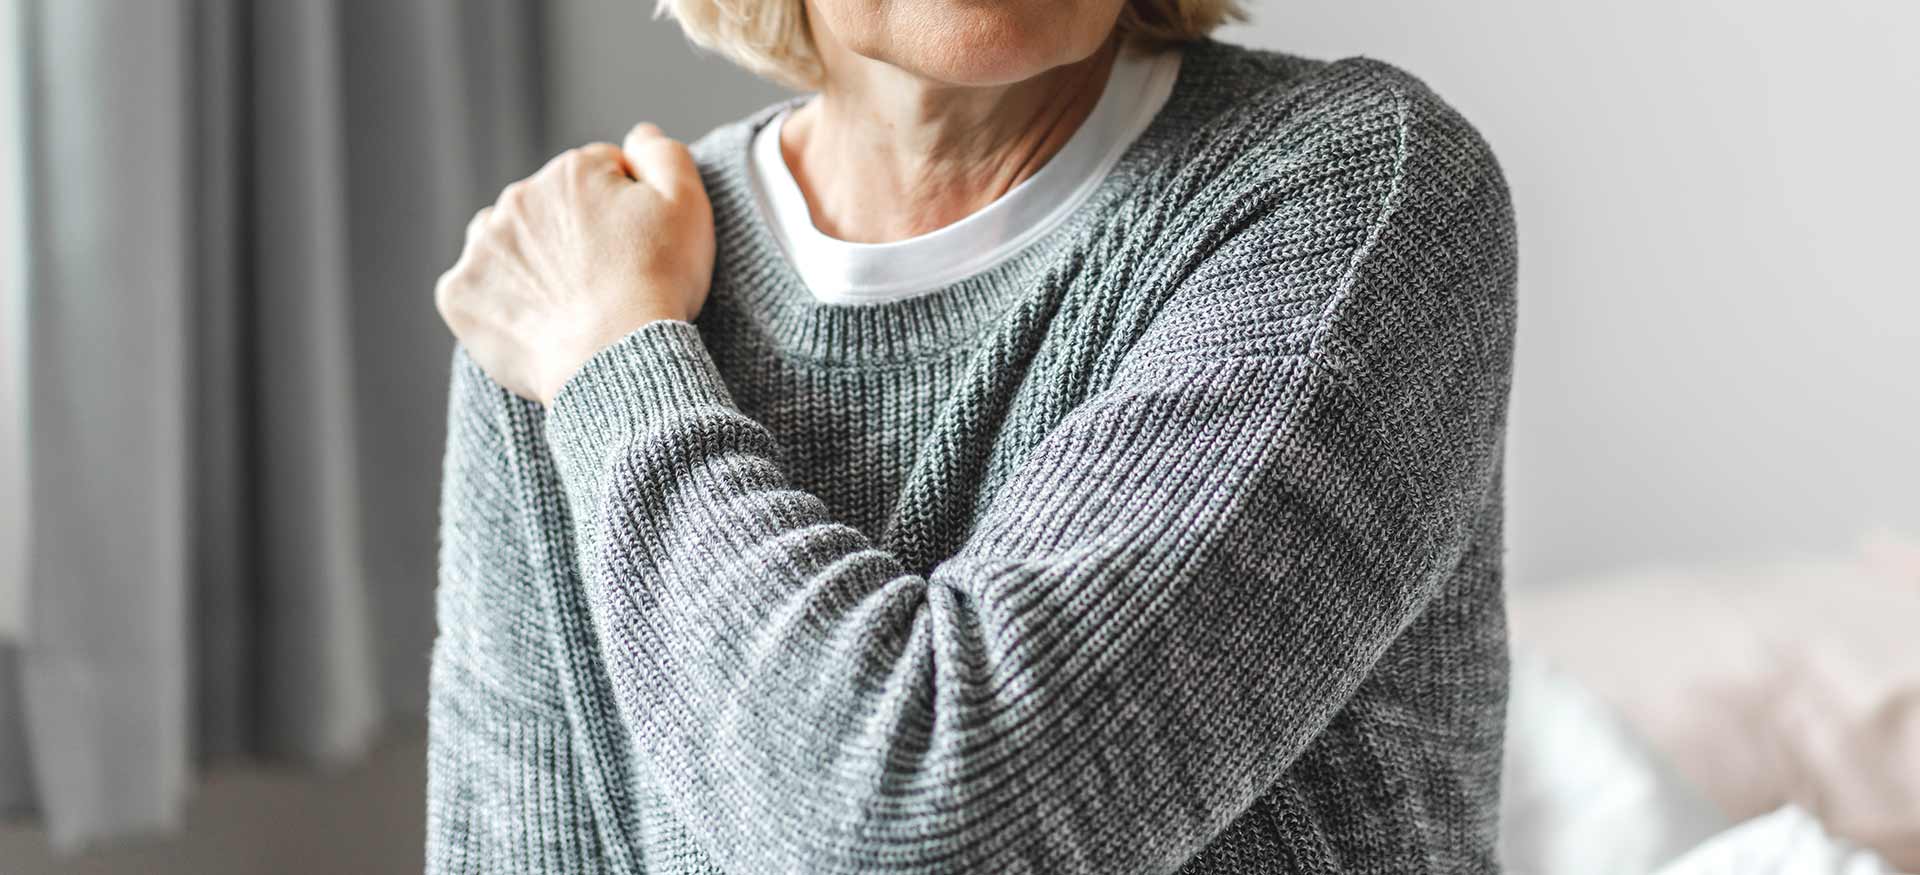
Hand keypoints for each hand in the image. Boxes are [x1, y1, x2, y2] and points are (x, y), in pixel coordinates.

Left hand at [435, 123, 715, 404]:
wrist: (616, 358)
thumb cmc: (658, 283)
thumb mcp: (686, 205)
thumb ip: (664, 155)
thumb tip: (639, 134)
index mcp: (570, 172)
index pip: (600, 176)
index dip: (627, 211)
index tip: (639, 249)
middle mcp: (516, 198)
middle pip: (549, 208)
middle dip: (573, 234)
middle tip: (606, 281)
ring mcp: (482, 247)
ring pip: (508, 244)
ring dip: (530, 262)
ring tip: (567, 304)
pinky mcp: (458, 294)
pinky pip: (477, 290)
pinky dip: (500, 304)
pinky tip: (535, 323)